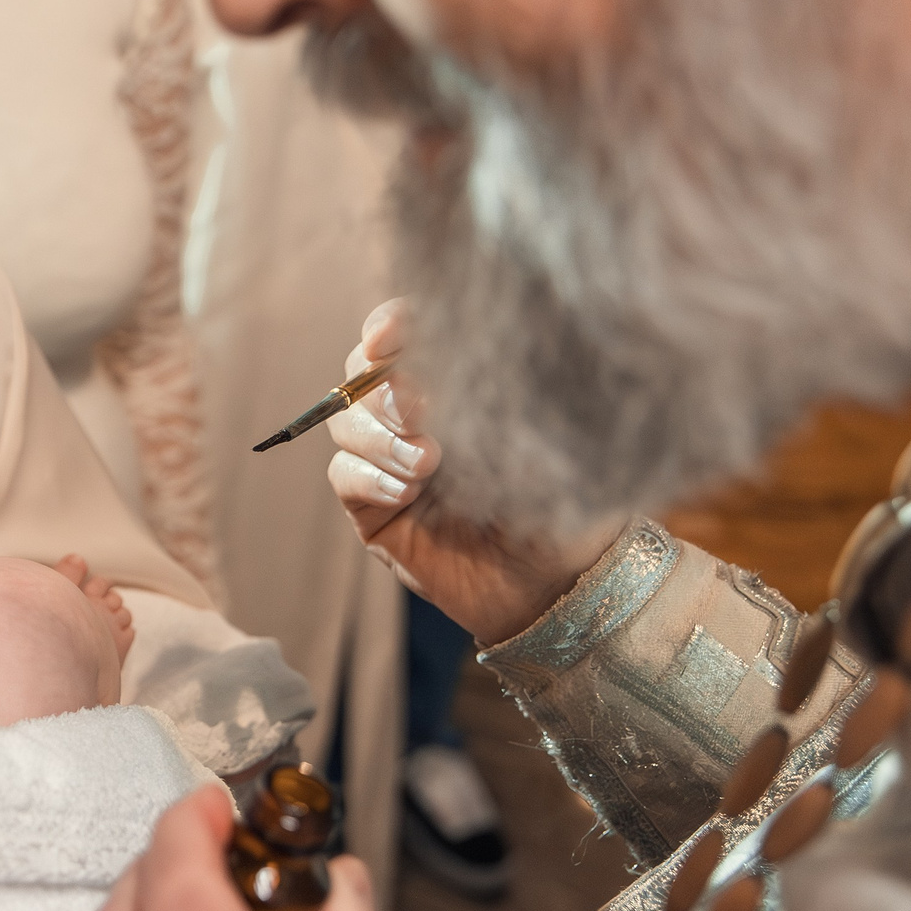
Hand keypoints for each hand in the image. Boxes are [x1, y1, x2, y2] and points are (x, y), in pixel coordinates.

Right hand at [327, 299, 623, 645]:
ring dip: (379, 435)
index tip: (387, 337)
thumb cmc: (566, 501)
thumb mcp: (540, 434)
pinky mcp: (373, 510)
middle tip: (422, 409)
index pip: (402, 335)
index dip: (387, 326)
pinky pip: (344, 475)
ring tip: (428, 463)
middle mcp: (414, 418)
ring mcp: (389, 463)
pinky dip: (369, 477)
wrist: (560, 584)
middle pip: (360, 375)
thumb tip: (438, 360)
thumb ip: (493, 388)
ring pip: (346, 423)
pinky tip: (409, 494)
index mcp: (453, 385)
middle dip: (383, 387)